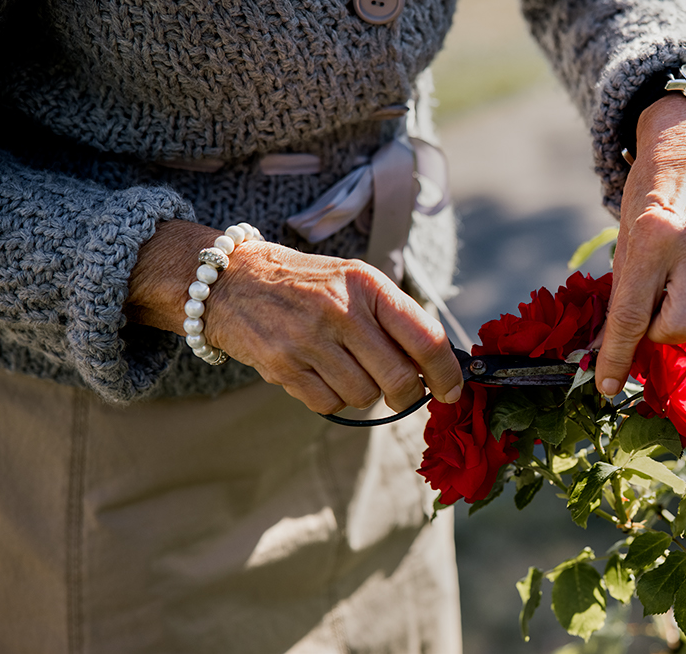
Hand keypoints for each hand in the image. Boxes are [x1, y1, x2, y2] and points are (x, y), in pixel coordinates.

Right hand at [126, 220, 462, 414]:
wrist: (232, 281)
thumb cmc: (309, 285)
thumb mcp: (356, 282)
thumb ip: (396, 319)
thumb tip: (438, 368)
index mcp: (369, 285)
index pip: (426, 337)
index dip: (447, 372)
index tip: (452, 391)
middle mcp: (341, 310)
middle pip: (399, 379)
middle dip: (407, 395)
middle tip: (402, 392)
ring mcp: (309, 340)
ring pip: (364, 396)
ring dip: (365, 393)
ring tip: (347, 368)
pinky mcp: (283, 366)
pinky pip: (329, 405)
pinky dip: (333, 399)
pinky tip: (321, 374)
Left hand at [594, 94, 685, 396]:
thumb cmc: (650, 194)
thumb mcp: (626, 236)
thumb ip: (625, 291)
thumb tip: (611, 352)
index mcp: (651, 236)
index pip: (630, 315)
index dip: (616, 358)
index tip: (606, 386)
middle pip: (680, 327)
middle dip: (664, 334)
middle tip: (659, 314)